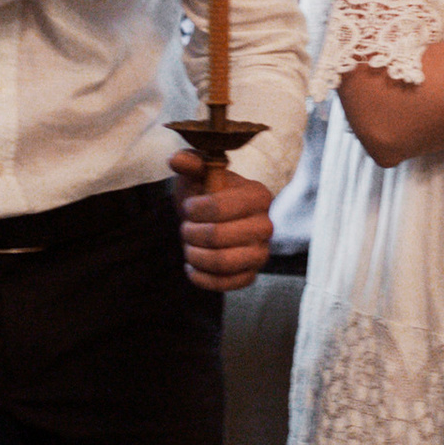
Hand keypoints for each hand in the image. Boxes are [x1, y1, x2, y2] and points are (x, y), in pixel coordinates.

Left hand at [172, 153, 274, 293]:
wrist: (210, 217)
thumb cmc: (204, 191)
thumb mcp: (197, 172)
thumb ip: (189, 162)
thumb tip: (177, 160)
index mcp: (259, 195)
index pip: (218, 207)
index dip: (193, 210)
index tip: (188, 207)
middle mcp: (266, 225)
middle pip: (219, 236)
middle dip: (191, 234)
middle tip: (185, 229)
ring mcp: (261, 252)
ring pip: (223, 263)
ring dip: (195, 256)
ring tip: (189, 247)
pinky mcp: (251, 274)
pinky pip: (227, 284)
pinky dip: (202, 278)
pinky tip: (192, 267)